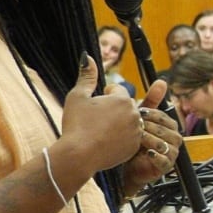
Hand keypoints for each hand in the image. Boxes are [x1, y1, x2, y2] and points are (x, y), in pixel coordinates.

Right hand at [61, 56, 150, 171]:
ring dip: (119, 122)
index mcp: (122, 99)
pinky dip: (121, 137)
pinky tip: (106, 141)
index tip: (94, 105)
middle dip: (113, 108)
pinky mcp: (135, 146)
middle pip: (125, 105)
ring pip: (129, 121)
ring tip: (101, 130)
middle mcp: (134, 114)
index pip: (117, 90)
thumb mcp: (77, 97)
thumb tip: (88, 56)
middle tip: (96, 119)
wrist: (79, 155)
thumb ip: (86, 76)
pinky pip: (131, 137)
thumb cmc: (76, 124)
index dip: (104, 96)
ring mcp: (137, 131)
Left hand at [120, 81, 180, 192]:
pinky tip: (145, 152)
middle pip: (166, 130)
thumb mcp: (142, 120)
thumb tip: (161, 80)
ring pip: (165, 144)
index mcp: (170, 126)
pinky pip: (164, 160)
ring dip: (151, 140)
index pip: (165, 117)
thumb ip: (151, 101)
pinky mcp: (165, 167)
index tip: (138, 114)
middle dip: (150, 128)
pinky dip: (155, 156)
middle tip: (135, 127)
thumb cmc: (135, 142)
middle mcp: (174, 139)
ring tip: (138, 139)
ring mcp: (172, 154)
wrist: (128, 167)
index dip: (152, 115)